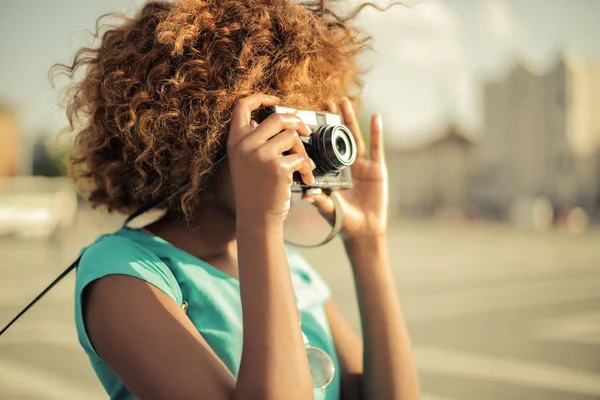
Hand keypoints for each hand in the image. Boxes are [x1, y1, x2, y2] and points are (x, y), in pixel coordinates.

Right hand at [227, 94, 314, 224]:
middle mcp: (245, 145)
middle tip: (306, 132)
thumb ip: (255, 140)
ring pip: (292, 137)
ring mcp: (261, 155)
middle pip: (278, 117)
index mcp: (235, 141)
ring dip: (303, 151)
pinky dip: (306, 169)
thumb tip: (279, 118)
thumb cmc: (255, 190)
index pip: (242, 105)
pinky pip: (300, 158)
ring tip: (304, 166)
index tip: (277, 99)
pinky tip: (305, 181)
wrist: (257, 218)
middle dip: (297, 122)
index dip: (261, 96)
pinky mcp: (277, 167)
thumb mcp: (245, 161)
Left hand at [305, 98, 387, 239]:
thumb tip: (305, 195)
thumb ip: (320, 201)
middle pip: (337, 138)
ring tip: (344, 102)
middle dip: (332, 120)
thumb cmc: (343, 221)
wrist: (364, 231)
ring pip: (354, 137)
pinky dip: (377, 132)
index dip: (317, 135)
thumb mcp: (329, 209)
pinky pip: (376, 147)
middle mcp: (344, 165)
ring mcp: (361, 165)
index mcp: (330, 172)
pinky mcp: (376, 168)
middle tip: (325, 102)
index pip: (322, 149)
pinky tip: (376, 117)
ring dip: (350, 119)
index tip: (308, 120)